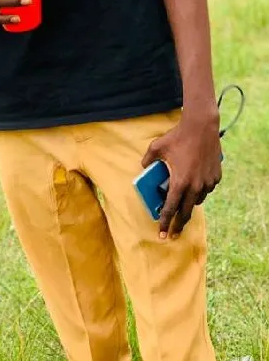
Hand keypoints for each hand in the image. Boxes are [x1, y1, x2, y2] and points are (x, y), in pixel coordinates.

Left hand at [142, 109, 221, 238]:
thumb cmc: (178, 136)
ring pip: (197, 200)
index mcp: (179, 182)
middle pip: (186, 212)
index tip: (161, 234)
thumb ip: (148, 160)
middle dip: (179, 225)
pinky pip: (207, 189)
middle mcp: (195, 186)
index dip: (164, 223)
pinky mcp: (216, 177)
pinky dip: (200, 191)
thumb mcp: (157, 147)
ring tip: (184, 204)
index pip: (170, 209)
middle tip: (174, 234)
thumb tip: (143, 167)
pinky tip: (196, 186)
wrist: (201, 127)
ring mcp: (207, 182)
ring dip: (190, 204)